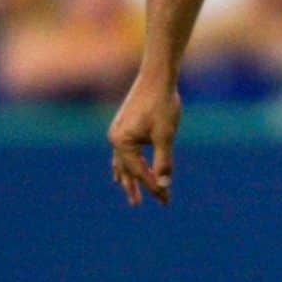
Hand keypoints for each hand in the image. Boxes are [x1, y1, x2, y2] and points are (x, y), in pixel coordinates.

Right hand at [108, 70, 180, 206]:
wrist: (157, 76)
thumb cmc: (163, 104)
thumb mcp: (165, 135)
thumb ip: (164, 162)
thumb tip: (164, 185)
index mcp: (122, 142)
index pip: (140, 172)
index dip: (153, 186)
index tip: (165, 200)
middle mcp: (115, 138)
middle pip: (126, 169)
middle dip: (135, 186)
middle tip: (136, 205)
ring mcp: (117, 131)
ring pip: (121, 160)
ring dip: (127, 176)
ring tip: (128, 191)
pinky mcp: (123, 125)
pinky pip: (122, 150)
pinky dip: (125, 162)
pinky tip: (123, 167)